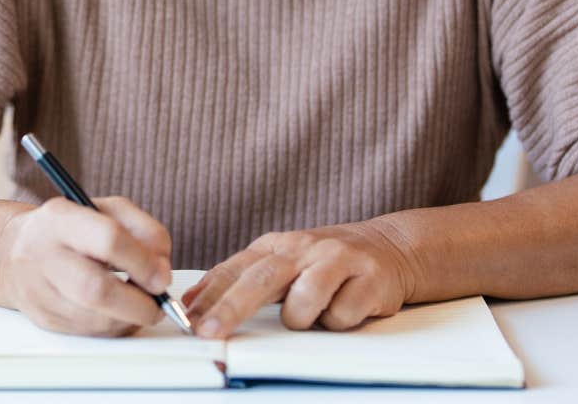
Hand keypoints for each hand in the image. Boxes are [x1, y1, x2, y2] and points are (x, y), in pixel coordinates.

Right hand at [0, 196, 173, 336]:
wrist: (12, 253)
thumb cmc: (69, 229)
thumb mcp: (107, 210)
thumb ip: (144, 230)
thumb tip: (162, 269)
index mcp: (60, 219)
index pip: (108, 240)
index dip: (143, 262)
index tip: (162, 276)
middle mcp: (44, 255)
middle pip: (95, 290)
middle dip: (138, 304)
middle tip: (157, 303)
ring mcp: (39, 292)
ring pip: (95, 320)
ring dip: (130, 319)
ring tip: (140, 305)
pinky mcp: (45, 320)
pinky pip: (90, 334)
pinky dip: (116, 328)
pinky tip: (120, 313)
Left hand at [182, 219, 420, 338]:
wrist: (389, 248)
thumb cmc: (326, 262)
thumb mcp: (282, 262)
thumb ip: (242, 279)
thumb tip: (194, 303)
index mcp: (276, 245)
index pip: (235, 269)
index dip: (209, 295)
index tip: (188, 318)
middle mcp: (304, 248)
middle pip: (260, 280)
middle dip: (231, 308)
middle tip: (211, 332)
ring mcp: (337, 260)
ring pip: (304, 301)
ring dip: (303, 319)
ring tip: (313, 314)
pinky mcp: (369, 278)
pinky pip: (342, 315)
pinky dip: (338, 322)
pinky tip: (345, 308)